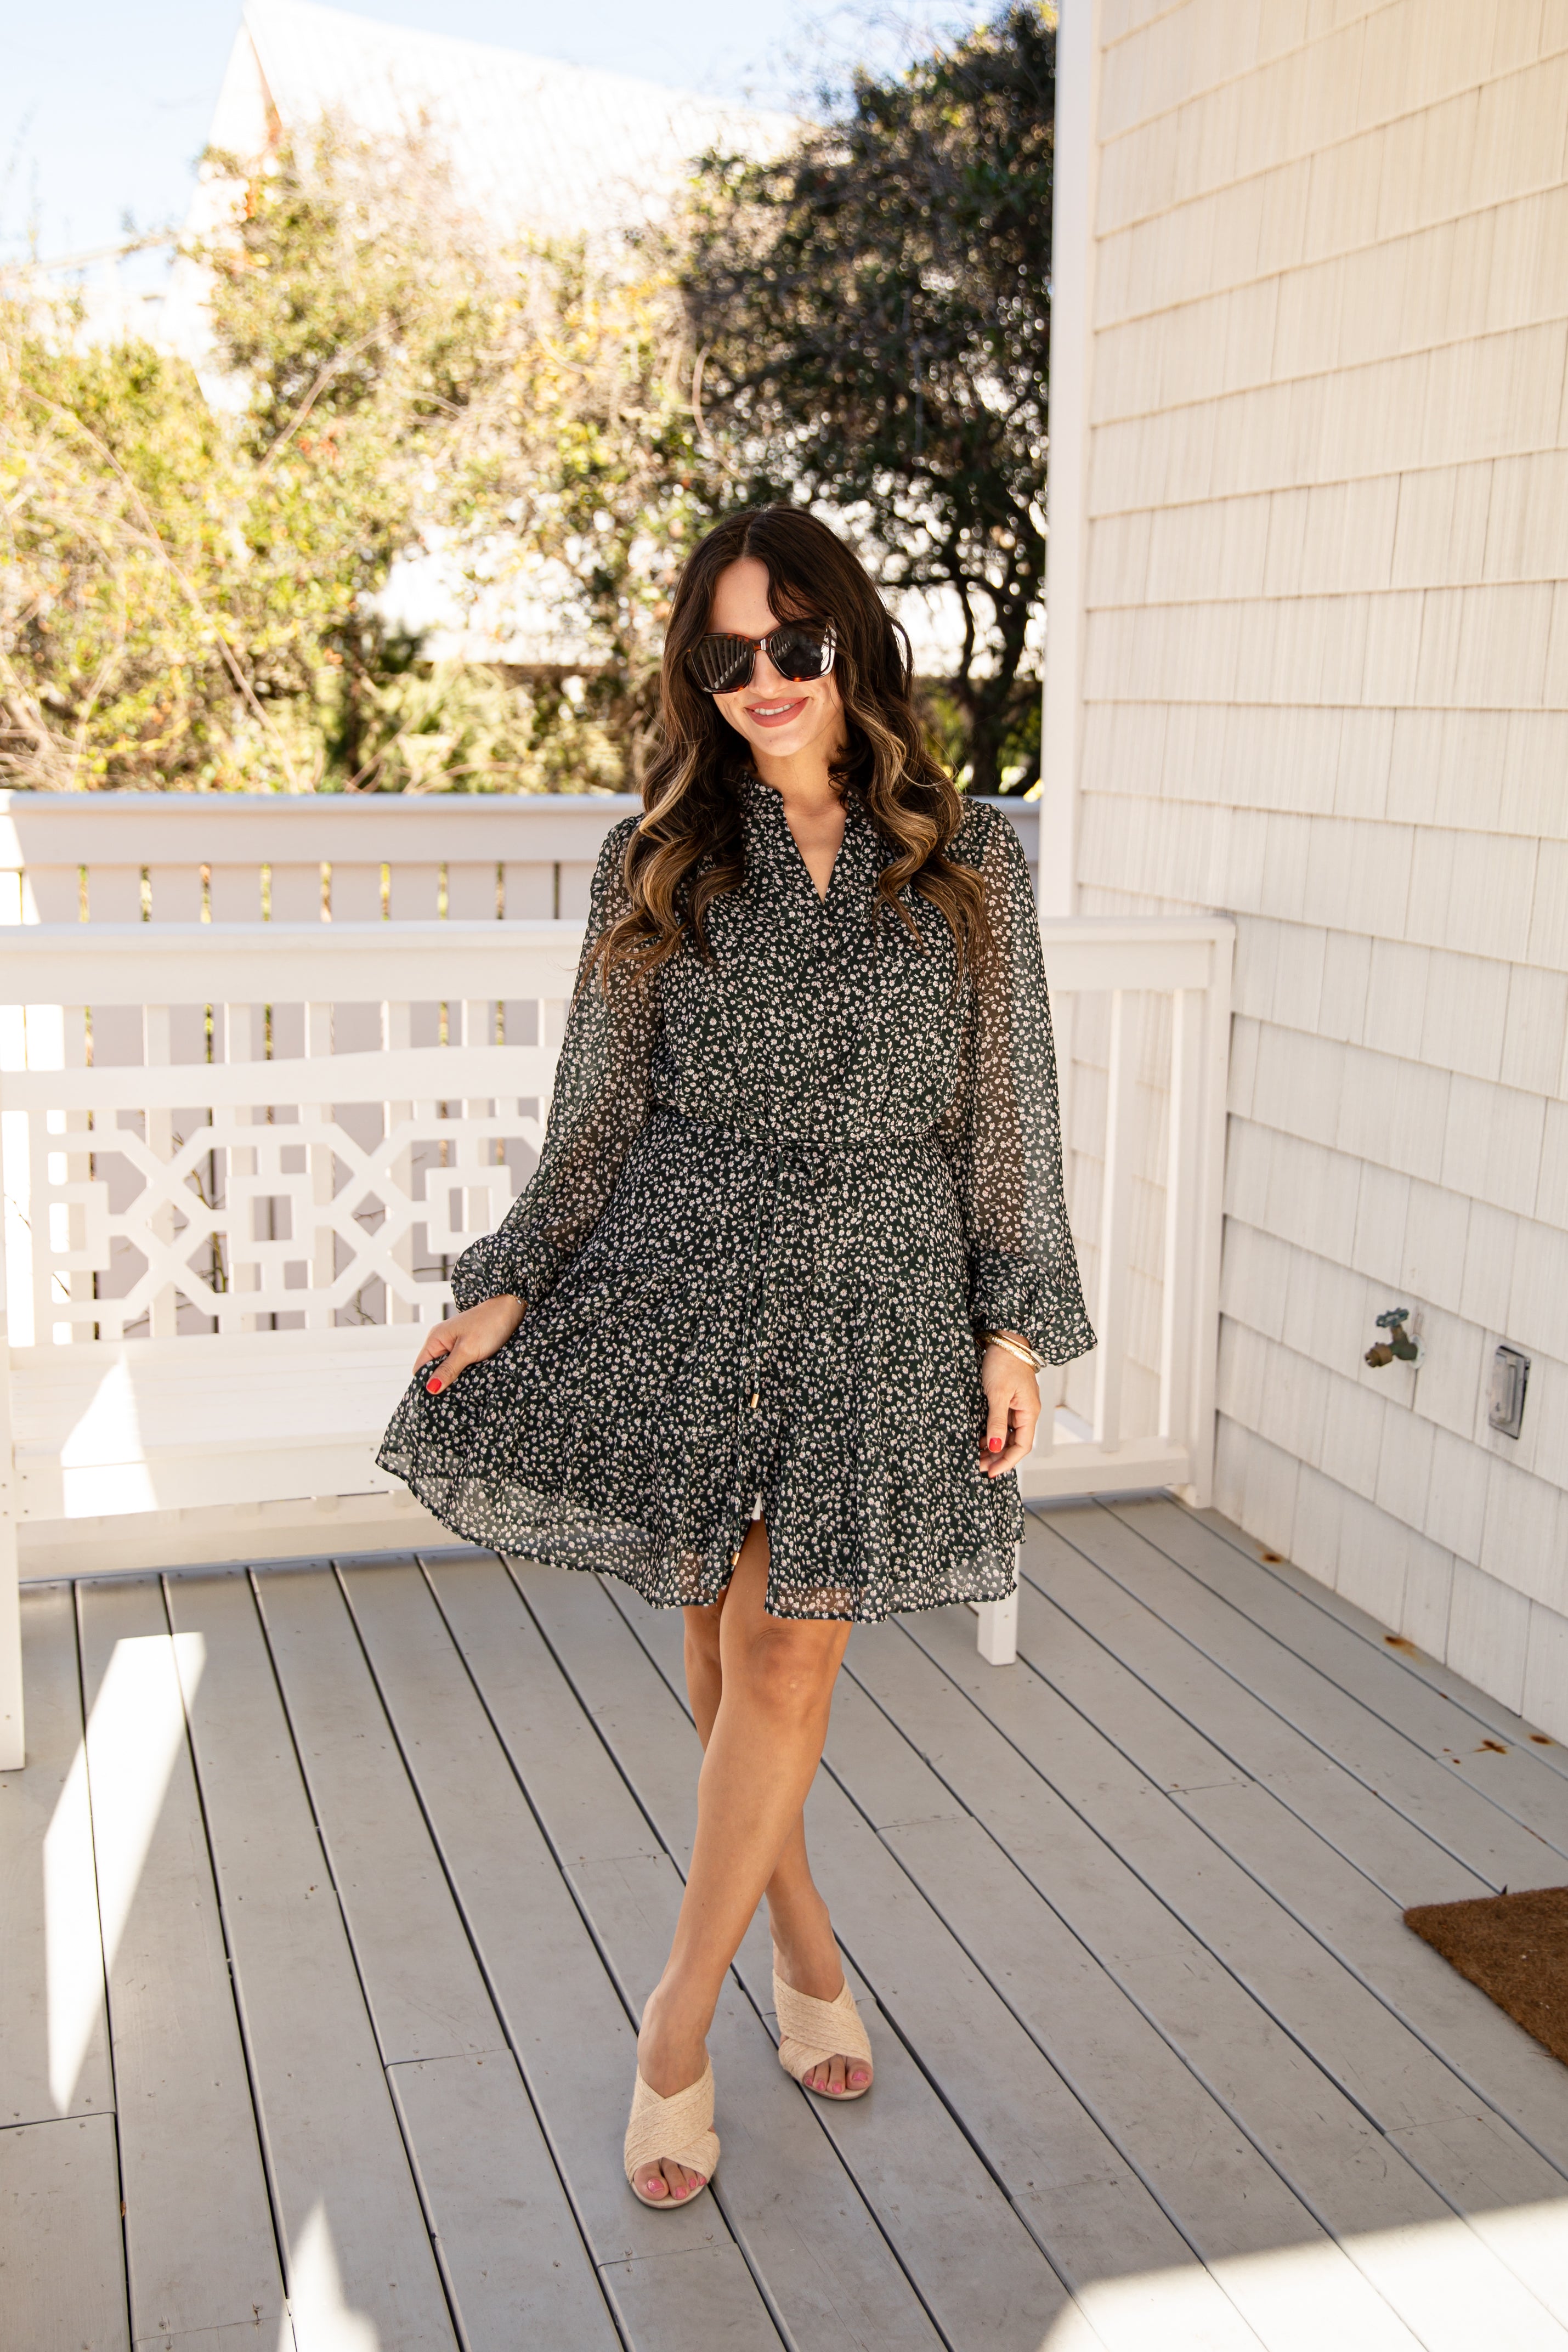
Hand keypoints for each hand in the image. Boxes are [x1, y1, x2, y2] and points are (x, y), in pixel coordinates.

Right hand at [414, 1294, 524, 1392]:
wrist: (510, 1308)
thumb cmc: (489, 1324)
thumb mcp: (467, 1351)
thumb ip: (448, 1370)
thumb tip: (430, 1389)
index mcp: (435, 1339)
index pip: (420, 1368)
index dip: (425, 1384)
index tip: (433, 1400)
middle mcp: (441, 1341)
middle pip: (433, 1369)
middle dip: (440, 1383)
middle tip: (450, 1398)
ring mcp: (454, 1344)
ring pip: (446, 1368)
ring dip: (453, 1378)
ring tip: (461, 1391)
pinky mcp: (466, 1346)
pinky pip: (458, 1364)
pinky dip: (462, 1372)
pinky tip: (469, 1380)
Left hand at [979, 1340, 1040, 1476]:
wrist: (1005, 1337)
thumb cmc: (1003, 1363)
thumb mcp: (997, 1394)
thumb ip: (997, 1422)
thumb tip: (995, 1448)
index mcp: (1028, 1412)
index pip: (1021, 1447)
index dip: (1006, 1462)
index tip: (990, 1472)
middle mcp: (1026, 1412)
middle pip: (1015, 1443)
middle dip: (998, 1457)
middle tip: (978, 1466)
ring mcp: (1018, 1406)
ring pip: (1008, 1435)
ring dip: (994, 1447)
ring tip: (977, 1456)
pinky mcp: (1008, 1400)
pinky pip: (1003, 1423)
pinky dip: (992, 1434)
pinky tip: (981, 1439)